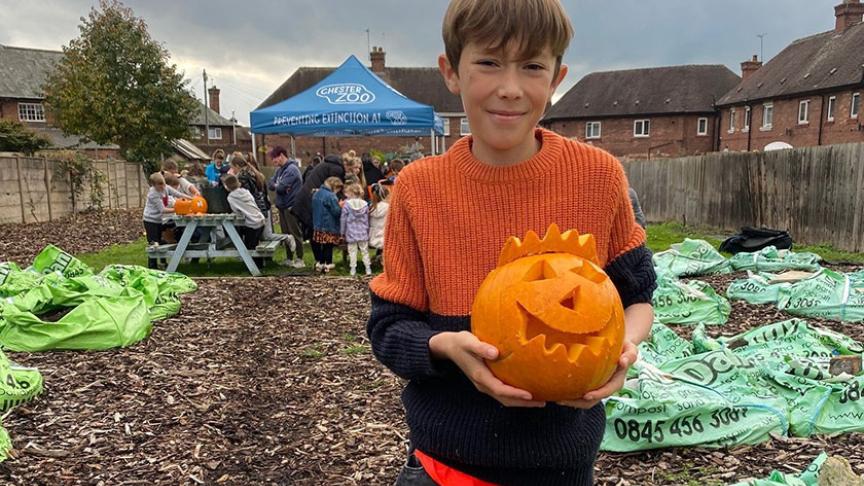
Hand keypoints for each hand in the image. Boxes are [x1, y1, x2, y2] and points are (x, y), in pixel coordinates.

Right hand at [429, 331, 544, 407]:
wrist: (449, 347)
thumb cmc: (461, 342)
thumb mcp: (468, 341)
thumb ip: (481, 347)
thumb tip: (495, 353)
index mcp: (480, 376)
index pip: (500, 390)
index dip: (515, 394)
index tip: (530, 394)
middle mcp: (482, 384)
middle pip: (505, 400)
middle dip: (523, 403)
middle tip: (543, 402)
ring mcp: (484, 385)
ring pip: (504, 399)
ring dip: (521, 401)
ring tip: (539, 400)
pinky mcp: (486, 382)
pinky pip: (502, 393)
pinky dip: (515, 395)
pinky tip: (526, 390)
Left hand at [557, 340, 637, 408]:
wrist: (618, 346)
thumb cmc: (624, 347)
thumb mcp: (630, 349)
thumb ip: (630, 355)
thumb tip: (622, 362)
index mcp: (616, 382)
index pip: (607, 391)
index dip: (597, 394)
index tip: (586, 395)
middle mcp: (605, 387)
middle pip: (591, 401)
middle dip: (577, 403)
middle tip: (562, 400)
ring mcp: (596, 387)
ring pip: (582, 400)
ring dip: (570, 401)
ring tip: (556, 398)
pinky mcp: (587, 384)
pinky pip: (578, 392)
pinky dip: (568, 393)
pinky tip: (556, 390)